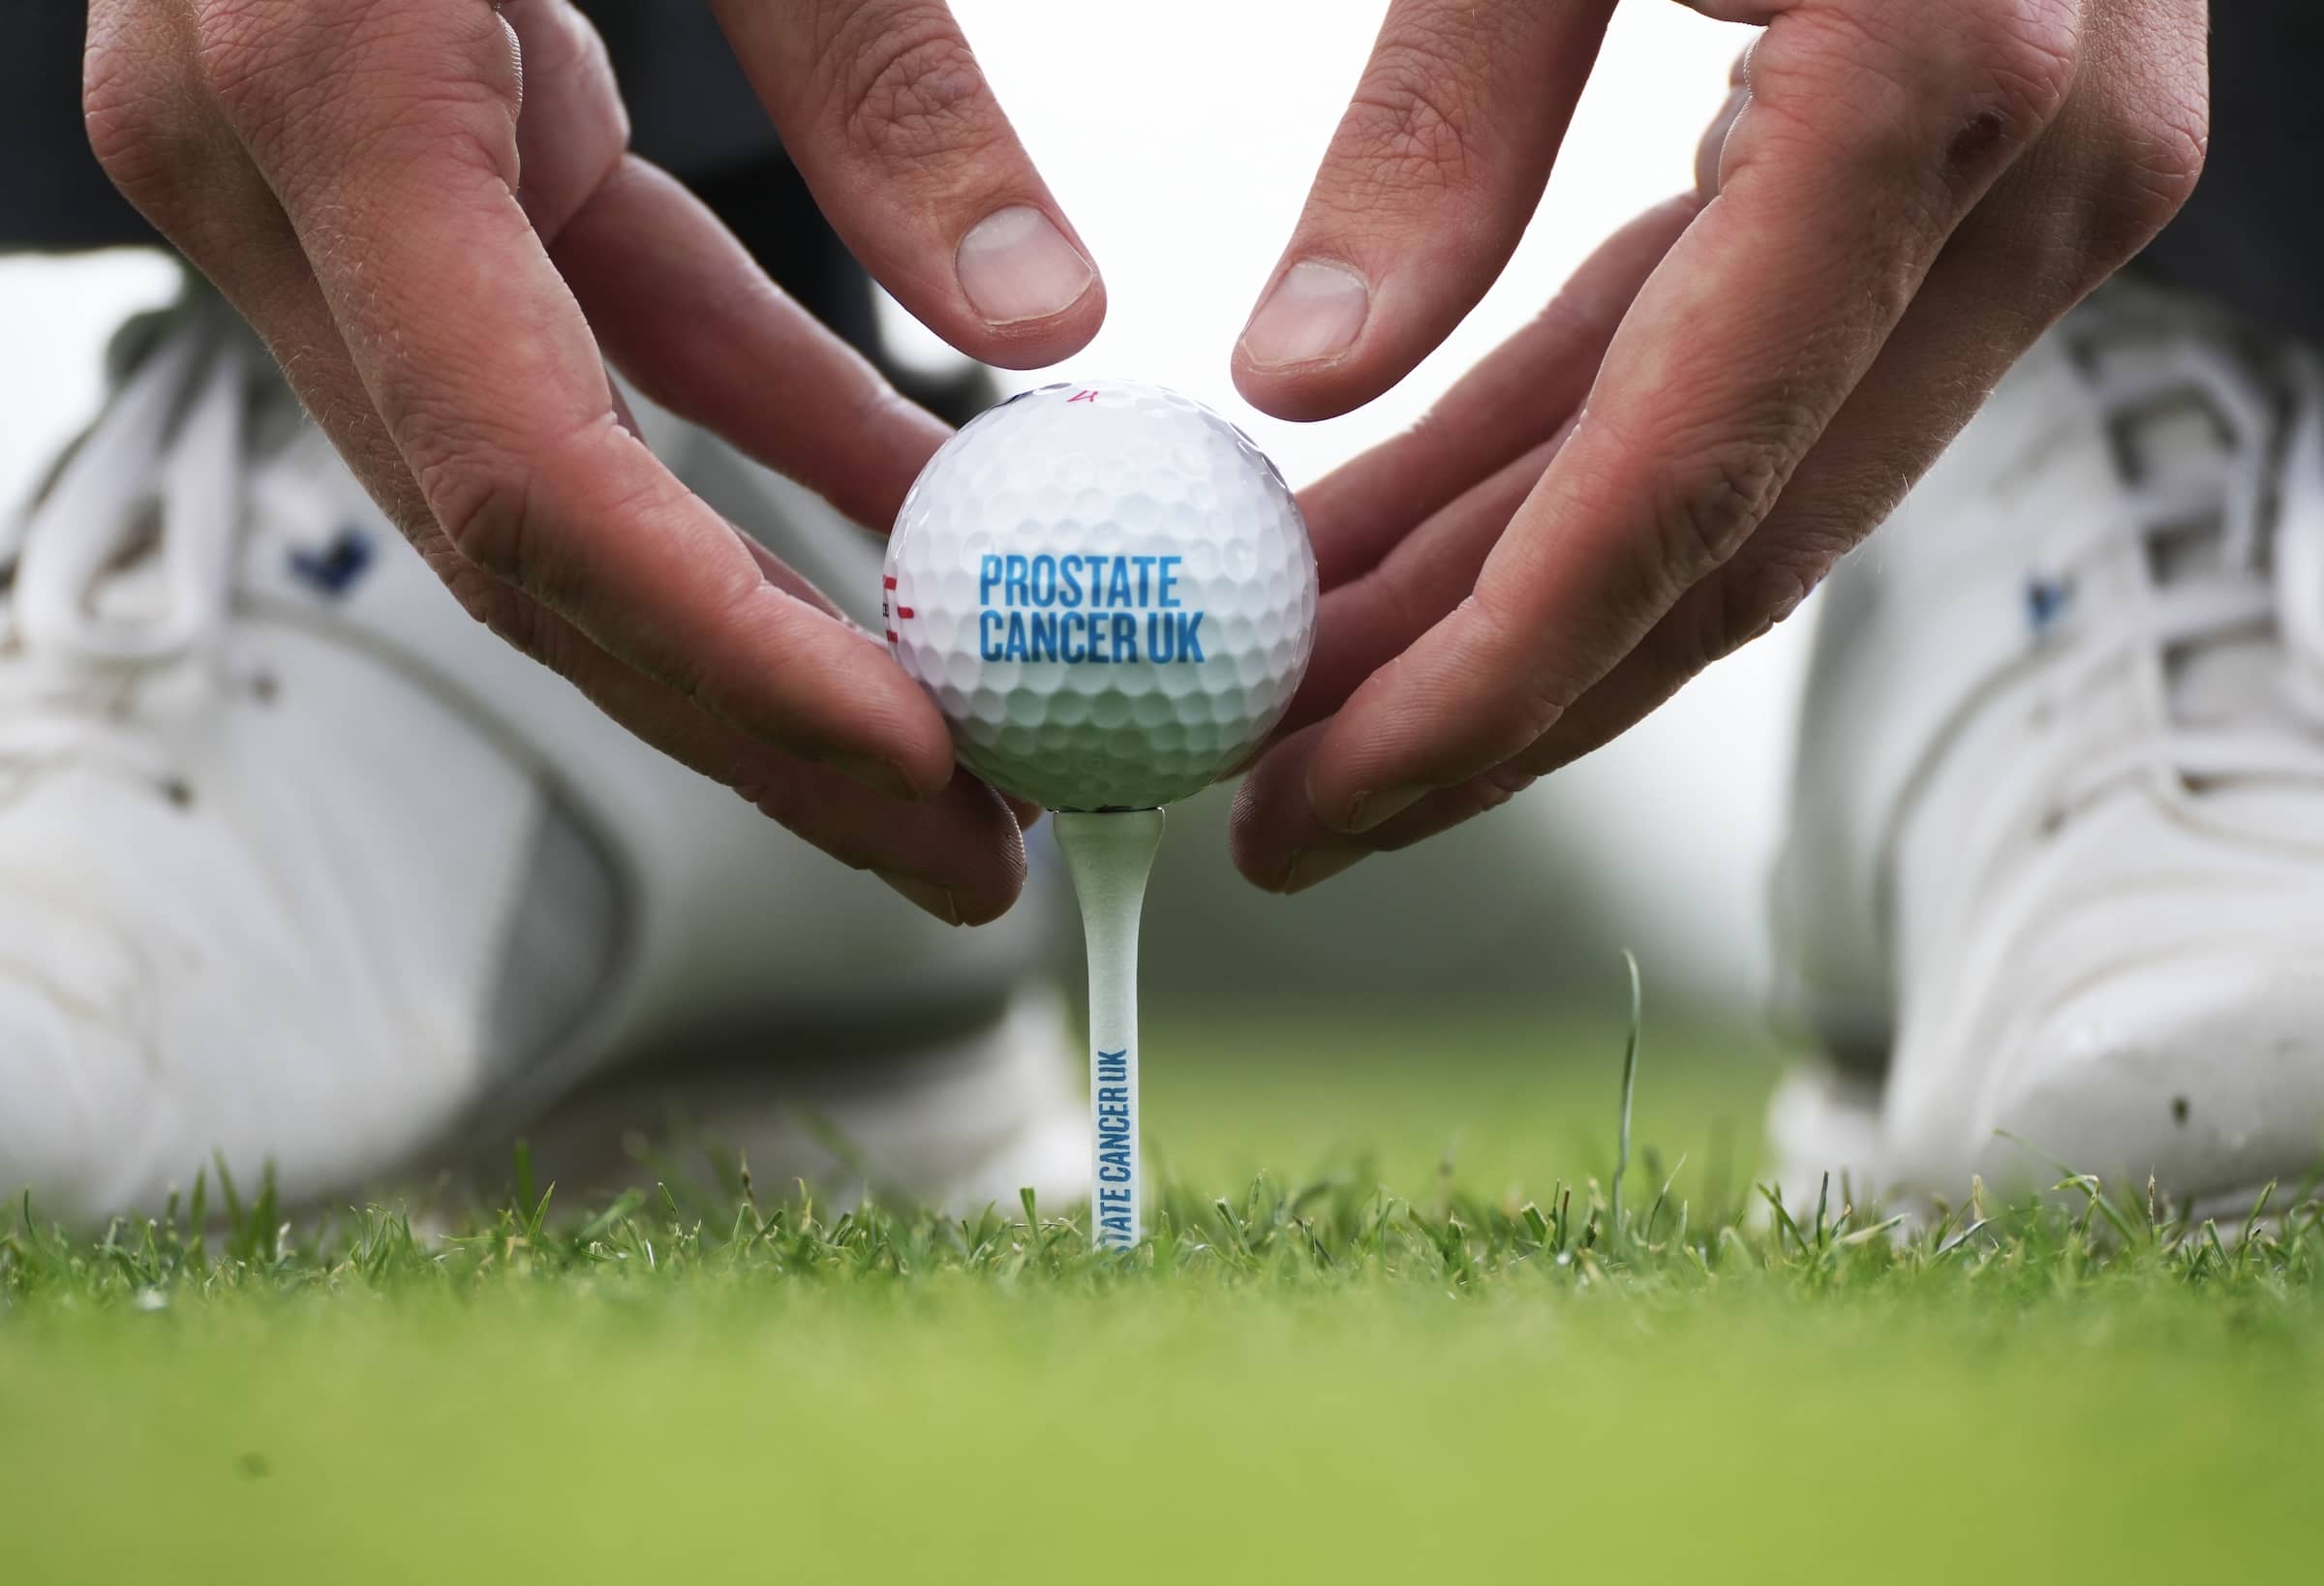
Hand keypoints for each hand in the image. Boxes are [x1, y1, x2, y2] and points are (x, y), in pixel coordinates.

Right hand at [83, 0, 1106, 924]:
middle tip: (974, 853)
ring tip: (968, 741)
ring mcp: (309, 173)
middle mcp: (269, 167)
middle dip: (765, 724)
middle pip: (534, 547)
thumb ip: (884, 73)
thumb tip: (1047, 335)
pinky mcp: (389, 147)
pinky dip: (745, 436)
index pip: (533, 486)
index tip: (936, 781)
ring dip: (764, 614)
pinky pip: (580, 343)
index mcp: (330, 86)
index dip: (740, 666)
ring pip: (552, 478)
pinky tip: (909, 516)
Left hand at [1226, 0, 2206, 891]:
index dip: (1480, 687)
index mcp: (1931, 81)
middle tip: (1285, 796)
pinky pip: (1749, 386)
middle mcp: (2027, 181)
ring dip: (1513, 609)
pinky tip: (1417, 542)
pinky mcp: (1968, 180)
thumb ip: (1444, 110)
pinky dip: (1574, 480)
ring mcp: (2026, 191)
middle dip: (1484, 701)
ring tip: (1311, 686)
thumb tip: (1314, 369)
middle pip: (1718, 552)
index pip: (1675, 497)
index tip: (1314, 797)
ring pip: (1734, 495)